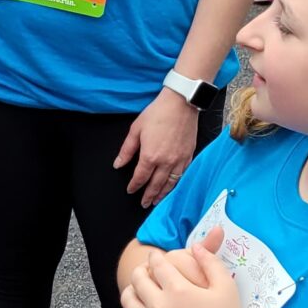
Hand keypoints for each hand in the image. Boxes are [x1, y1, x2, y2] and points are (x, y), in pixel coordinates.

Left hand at [115, 85, 198, 204]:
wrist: (181, 103)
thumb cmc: (158, 113)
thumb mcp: (136, 130)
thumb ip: (127, 150)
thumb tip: (118, 164)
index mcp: (150, 156)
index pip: (140, 177)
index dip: (134, 186)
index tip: (131, 190)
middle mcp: (165, 162)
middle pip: (156, 185)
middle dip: (148, 196)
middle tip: (145, 204)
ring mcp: (179, 160)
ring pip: (170, 183)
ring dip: (163, 194)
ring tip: (157, 200)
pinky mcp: (189, 155)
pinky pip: (182, 175)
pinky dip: (176, 183)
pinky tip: (172, 186)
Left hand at [118, 227, 243, 307]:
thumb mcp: (226, 286)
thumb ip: (210, 261)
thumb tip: (194, 245)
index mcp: (178, 290)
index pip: (157, 264)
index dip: (155, 256)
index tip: (156, 255)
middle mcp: (159, 306)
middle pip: (137, 279)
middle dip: (140, 269)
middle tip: (146, 268)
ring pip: (128, 301)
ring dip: (132, 290)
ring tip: (139, 288)